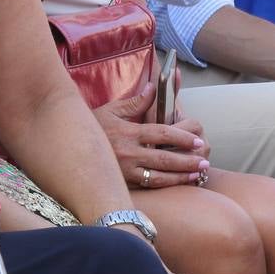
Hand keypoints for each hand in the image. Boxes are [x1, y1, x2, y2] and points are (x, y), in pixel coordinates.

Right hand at [93, 88, 210, 188]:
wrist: (69, 148)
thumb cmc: (91, 127)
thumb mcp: (111, 111)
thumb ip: (135, 102)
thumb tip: (153, 87)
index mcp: (128, 132)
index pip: (161, 133)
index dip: (181, 137)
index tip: (196, 139)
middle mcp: (128, 152)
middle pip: (164, 157)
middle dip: (187, 160)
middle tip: (204, 160)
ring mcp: (125, 170)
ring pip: (159, 176)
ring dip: (181, 176)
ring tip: (198, 173)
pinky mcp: (123, 182)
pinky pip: (149, 186)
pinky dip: (167, 185)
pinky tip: (180, 182)